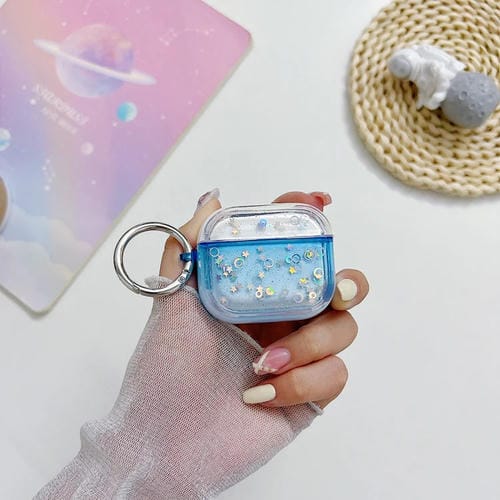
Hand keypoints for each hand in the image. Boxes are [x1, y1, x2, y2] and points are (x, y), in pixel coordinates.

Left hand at [160, 189, 367, 408]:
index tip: (316, 202)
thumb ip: (188, 246)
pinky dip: (303, 380)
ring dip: (309, 344)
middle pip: (338, 287)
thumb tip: (213, 198)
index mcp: (256, 292)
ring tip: (261, 362)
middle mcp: (283, 319)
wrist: (164, 441)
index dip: (309, 222)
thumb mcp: (172, 300)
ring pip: (344, 330)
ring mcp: (299, 356)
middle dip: (347, 282)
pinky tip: (262, 393)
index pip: (294, 249)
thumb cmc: (164, 369)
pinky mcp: (310, 394)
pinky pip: (335, 375)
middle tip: (335, 288)